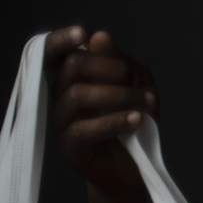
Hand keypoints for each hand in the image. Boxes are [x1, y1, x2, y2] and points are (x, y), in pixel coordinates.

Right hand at [42, 26, 158, 199]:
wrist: (135, 169)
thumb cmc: (134, 123)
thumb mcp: (139, 88)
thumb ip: (122, 63)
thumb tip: (99, 36)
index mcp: (75, 78)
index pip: (53, 52)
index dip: (61, 39)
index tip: (82, 33)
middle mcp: (62, 96)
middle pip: (72, 67)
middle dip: (110, 67)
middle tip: (135, 80)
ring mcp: (62, 122)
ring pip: (77, 95)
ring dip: (120, 95)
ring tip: (148, 105)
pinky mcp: (69, 146)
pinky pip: (84, 128)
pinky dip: (115, 121)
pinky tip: (138, 121)